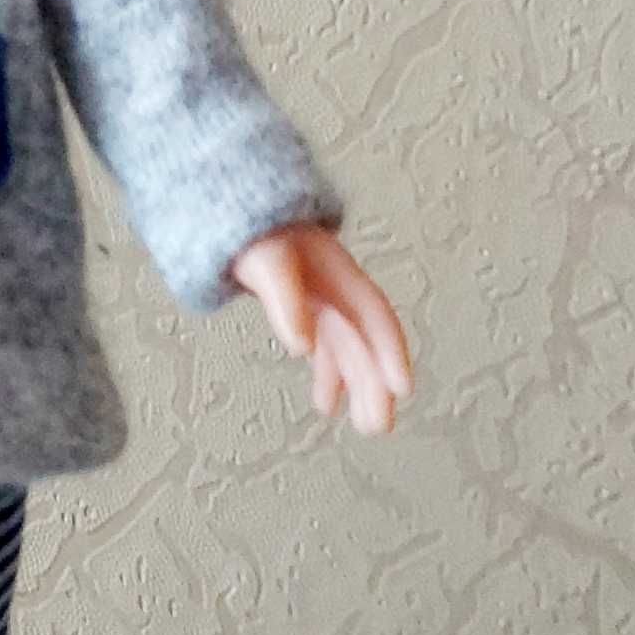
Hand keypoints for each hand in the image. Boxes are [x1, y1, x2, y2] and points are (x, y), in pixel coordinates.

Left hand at [228, 223, 412, 436]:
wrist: (232, 210)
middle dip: (375, 382)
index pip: (373, 314)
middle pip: (364, 339)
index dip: (390, 350)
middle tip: (378, 424)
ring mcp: (322, 299)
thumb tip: (302, 345)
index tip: (401, 387)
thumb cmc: (252, 230)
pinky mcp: (305, 309)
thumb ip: (285, 300)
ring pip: (348, 348)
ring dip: (357, 386)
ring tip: (365, 424)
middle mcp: (336, 288)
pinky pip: (325, 347)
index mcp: (337, 272)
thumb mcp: (267, 261)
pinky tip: (327, 402)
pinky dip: (328, 375)